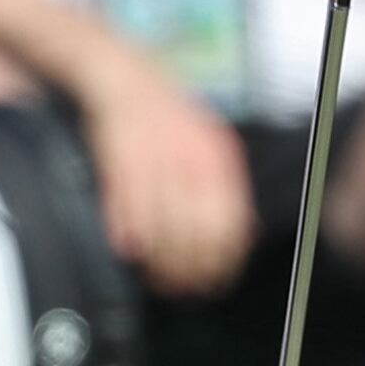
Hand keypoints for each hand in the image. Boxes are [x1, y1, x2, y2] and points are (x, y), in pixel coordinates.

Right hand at [78, 60, 257, 295]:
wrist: (124, 78)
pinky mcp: (120, 166)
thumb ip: (225, 187)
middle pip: (194, 236)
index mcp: (217, 159)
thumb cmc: (168, 116)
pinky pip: (129, 216)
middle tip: (180, 287)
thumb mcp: (209, 145)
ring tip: (156, 277)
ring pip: (161, 233)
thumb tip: (244, 234)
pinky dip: (131, 240)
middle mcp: (189, 162)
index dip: (220, 261)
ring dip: (157, 263)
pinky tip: (132, 252)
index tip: (213, 281)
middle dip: (187, 270)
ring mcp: (154, 164)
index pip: (228, 226)